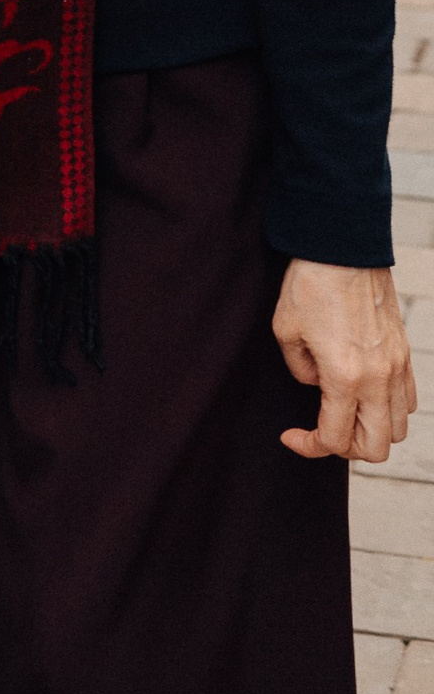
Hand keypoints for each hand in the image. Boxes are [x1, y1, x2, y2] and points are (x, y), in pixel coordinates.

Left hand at [275, 260, 416, 461]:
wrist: (343, 244)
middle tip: (323, 429)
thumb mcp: (285, 330)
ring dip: (371, 430)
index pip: (336, 440)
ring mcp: (397, 366)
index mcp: (345, 376)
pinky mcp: (405, 352)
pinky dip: (389, 409)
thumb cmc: (310, 283)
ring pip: (398, 428)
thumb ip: (299, 370)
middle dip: (346, 448)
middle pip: (377, 448)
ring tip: (344, 412)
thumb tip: (316, 386)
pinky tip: (364, 392)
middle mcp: (379, 378)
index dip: (310, 446)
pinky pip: (409, 400)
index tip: (292, 434)